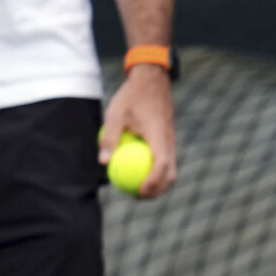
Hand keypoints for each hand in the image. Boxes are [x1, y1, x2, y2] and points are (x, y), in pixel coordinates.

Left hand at [101, 67, 178, 200]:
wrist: (151, 79)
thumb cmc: (132, 95)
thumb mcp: (115, 114)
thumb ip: (110, 138)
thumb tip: (104, 163)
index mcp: (159, 135)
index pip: (161, 165)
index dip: (153, 182)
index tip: (139, 192)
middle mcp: (169, 140)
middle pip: (171, 174)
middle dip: (158, 190)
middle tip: (137, 197)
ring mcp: (171, 140)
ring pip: (171, 169)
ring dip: (159, 183)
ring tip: (138, 189)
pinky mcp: (168, 139)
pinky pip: (166, 160)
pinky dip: (156, 171)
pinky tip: (139, 171)